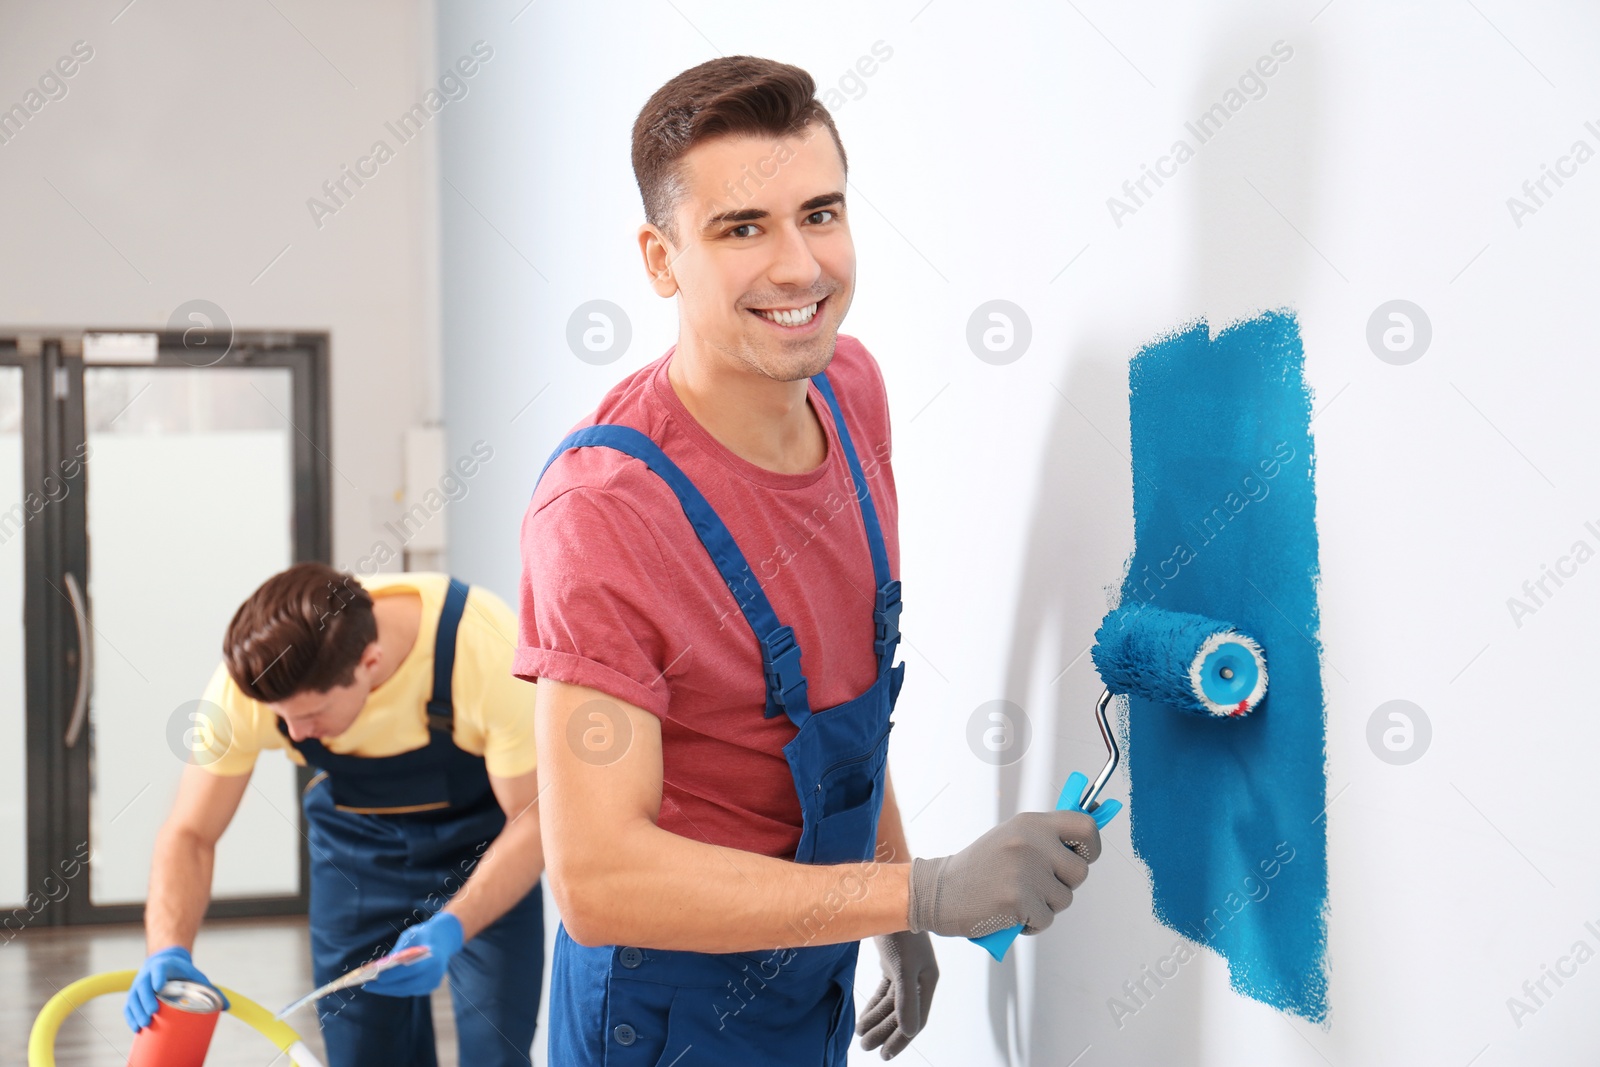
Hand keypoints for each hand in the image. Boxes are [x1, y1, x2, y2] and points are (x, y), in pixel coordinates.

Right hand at [123, 946, 228, 1031]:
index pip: (158, 970)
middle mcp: (148, 974)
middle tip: (152, 1013)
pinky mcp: (135, 994)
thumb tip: (227, 1006)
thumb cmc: (183, 972)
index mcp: (164, 966)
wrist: (165, 961)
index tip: (159, 986)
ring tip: (144, 1024)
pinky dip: (131, 1016)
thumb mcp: (195, 976)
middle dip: (146, 1000)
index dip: (157, 977)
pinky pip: (129, 1005)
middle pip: (143, 987)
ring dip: (137, 1011)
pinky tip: (136, 1027)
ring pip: (134, 998)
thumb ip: (210, 989)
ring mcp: (139, 984)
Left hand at [364, 912, 463, 997]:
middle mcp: (435, 973)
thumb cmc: (423, 935)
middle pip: (405, 985)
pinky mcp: (430, 986)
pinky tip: (384, 986)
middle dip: (384, 987)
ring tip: (372, 986)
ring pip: (406, 990)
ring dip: (388, 989)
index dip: (392, 976)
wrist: (444, 938)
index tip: (374, 978)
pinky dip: (396, 988)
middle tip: (366, 986)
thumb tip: (379, 968)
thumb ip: (398, 952)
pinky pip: (410, 990)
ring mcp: (434, 982)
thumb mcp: (410, 936)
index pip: (409, 971)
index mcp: (432, 958)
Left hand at [856, 930, 937, 1059]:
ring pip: (890, 1004)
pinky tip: (863, 1017)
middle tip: (866, 1047)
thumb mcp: (903, 967)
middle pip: (901, 1014)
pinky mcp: (892, 963)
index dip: (901, 1039)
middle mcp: (918, 978)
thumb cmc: (900, 930)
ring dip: (876, 1020)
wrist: (889, 899)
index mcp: (927, 981)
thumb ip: (906, 1000)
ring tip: (860, 1035)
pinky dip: (874, 1005)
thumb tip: (909, 1030)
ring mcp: (905, 971)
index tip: (886, 1055)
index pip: (916, 1019)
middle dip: (883, 1032)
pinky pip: (884, 992)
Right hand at [907, 809, 1100, 938]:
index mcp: (1031, 823)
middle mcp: (1031, 842)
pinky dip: (1031, 924)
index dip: (1090, 846)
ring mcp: (1024, 871)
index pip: (1086, 827)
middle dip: (1064, 885)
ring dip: (1045, 906)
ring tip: (1017, 898)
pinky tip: (1010, 913)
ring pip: (1064, 900)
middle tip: (1035, 884)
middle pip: (1081, 871)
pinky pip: (1046, 920)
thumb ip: (1046, 839)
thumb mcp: (1012, 838)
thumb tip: (1088, 841)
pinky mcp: (1017, 900)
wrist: (939, 892)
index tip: (1079, 857)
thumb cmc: (980, 868)